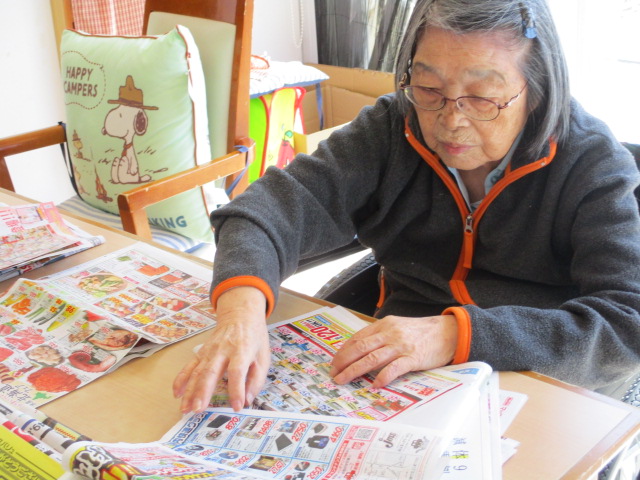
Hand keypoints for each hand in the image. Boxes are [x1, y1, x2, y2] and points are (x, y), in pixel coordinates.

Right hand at [173, 287, 270, 412]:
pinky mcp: (201, 352)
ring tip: (185, 409)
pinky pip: (189, 366)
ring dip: (189, 391)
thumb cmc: (254, 338)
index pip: (237, 371)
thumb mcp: (263, 357)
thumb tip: (248, 401)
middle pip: (211, 371)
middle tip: (198, 409)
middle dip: (203, 391)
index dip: (236, 390)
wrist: (240, 316)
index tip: (237, 407)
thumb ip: (257, 380)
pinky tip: (176, 393)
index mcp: (242, 350)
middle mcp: (223, 350)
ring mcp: (209, 351)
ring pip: (197, 371)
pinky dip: (181, 380)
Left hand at [330, 315, 457, 387]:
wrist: (448, 332)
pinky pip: (394, 368)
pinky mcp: (413, 358)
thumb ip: (381, 336)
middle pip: (360, 348)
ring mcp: (401, 345)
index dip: (343, 351)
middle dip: (343, 361)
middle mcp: (389, 334)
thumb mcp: (397, 327)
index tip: (334, 362)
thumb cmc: (420, 332)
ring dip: (354, 370)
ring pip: (372, 358)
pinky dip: (382, 377)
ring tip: (343, 380)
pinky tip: (374, 385)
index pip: (358, 338)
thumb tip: (360, 350)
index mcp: (384, 325)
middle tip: (333, 373)